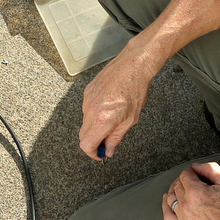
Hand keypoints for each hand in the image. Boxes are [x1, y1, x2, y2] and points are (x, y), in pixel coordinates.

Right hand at [79, 44, 161, 158]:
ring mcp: (87, 99)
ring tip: (112, 119)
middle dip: (94, 142)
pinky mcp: (87, 91)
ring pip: (85, 122)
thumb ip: (116, 137)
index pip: (86, 144)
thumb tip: (109, 150)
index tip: (101, 154)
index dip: (93, 153)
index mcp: (103, 119)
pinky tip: (109, 107)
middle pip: (83, 135)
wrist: (133, 65)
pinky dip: (95, 114)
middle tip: (108, 142)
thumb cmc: (136, 89)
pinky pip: (86, 109)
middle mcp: (91, 110)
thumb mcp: (131, 119)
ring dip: (95, 127)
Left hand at [162, 162, 219, 219]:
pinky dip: (166, 206)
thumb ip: (211, 169)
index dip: (192, 171)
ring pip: (171, 199)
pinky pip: (168, 216)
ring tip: (181, 190)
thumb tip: (197, 167)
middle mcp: (186, 206)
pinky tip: (168, 201)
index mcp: (196, 192)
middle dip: (184, 180)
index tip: (198, 174)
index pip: (185, 174)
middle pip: (177, 186)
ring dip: (175, 191)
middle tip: (193, 181)